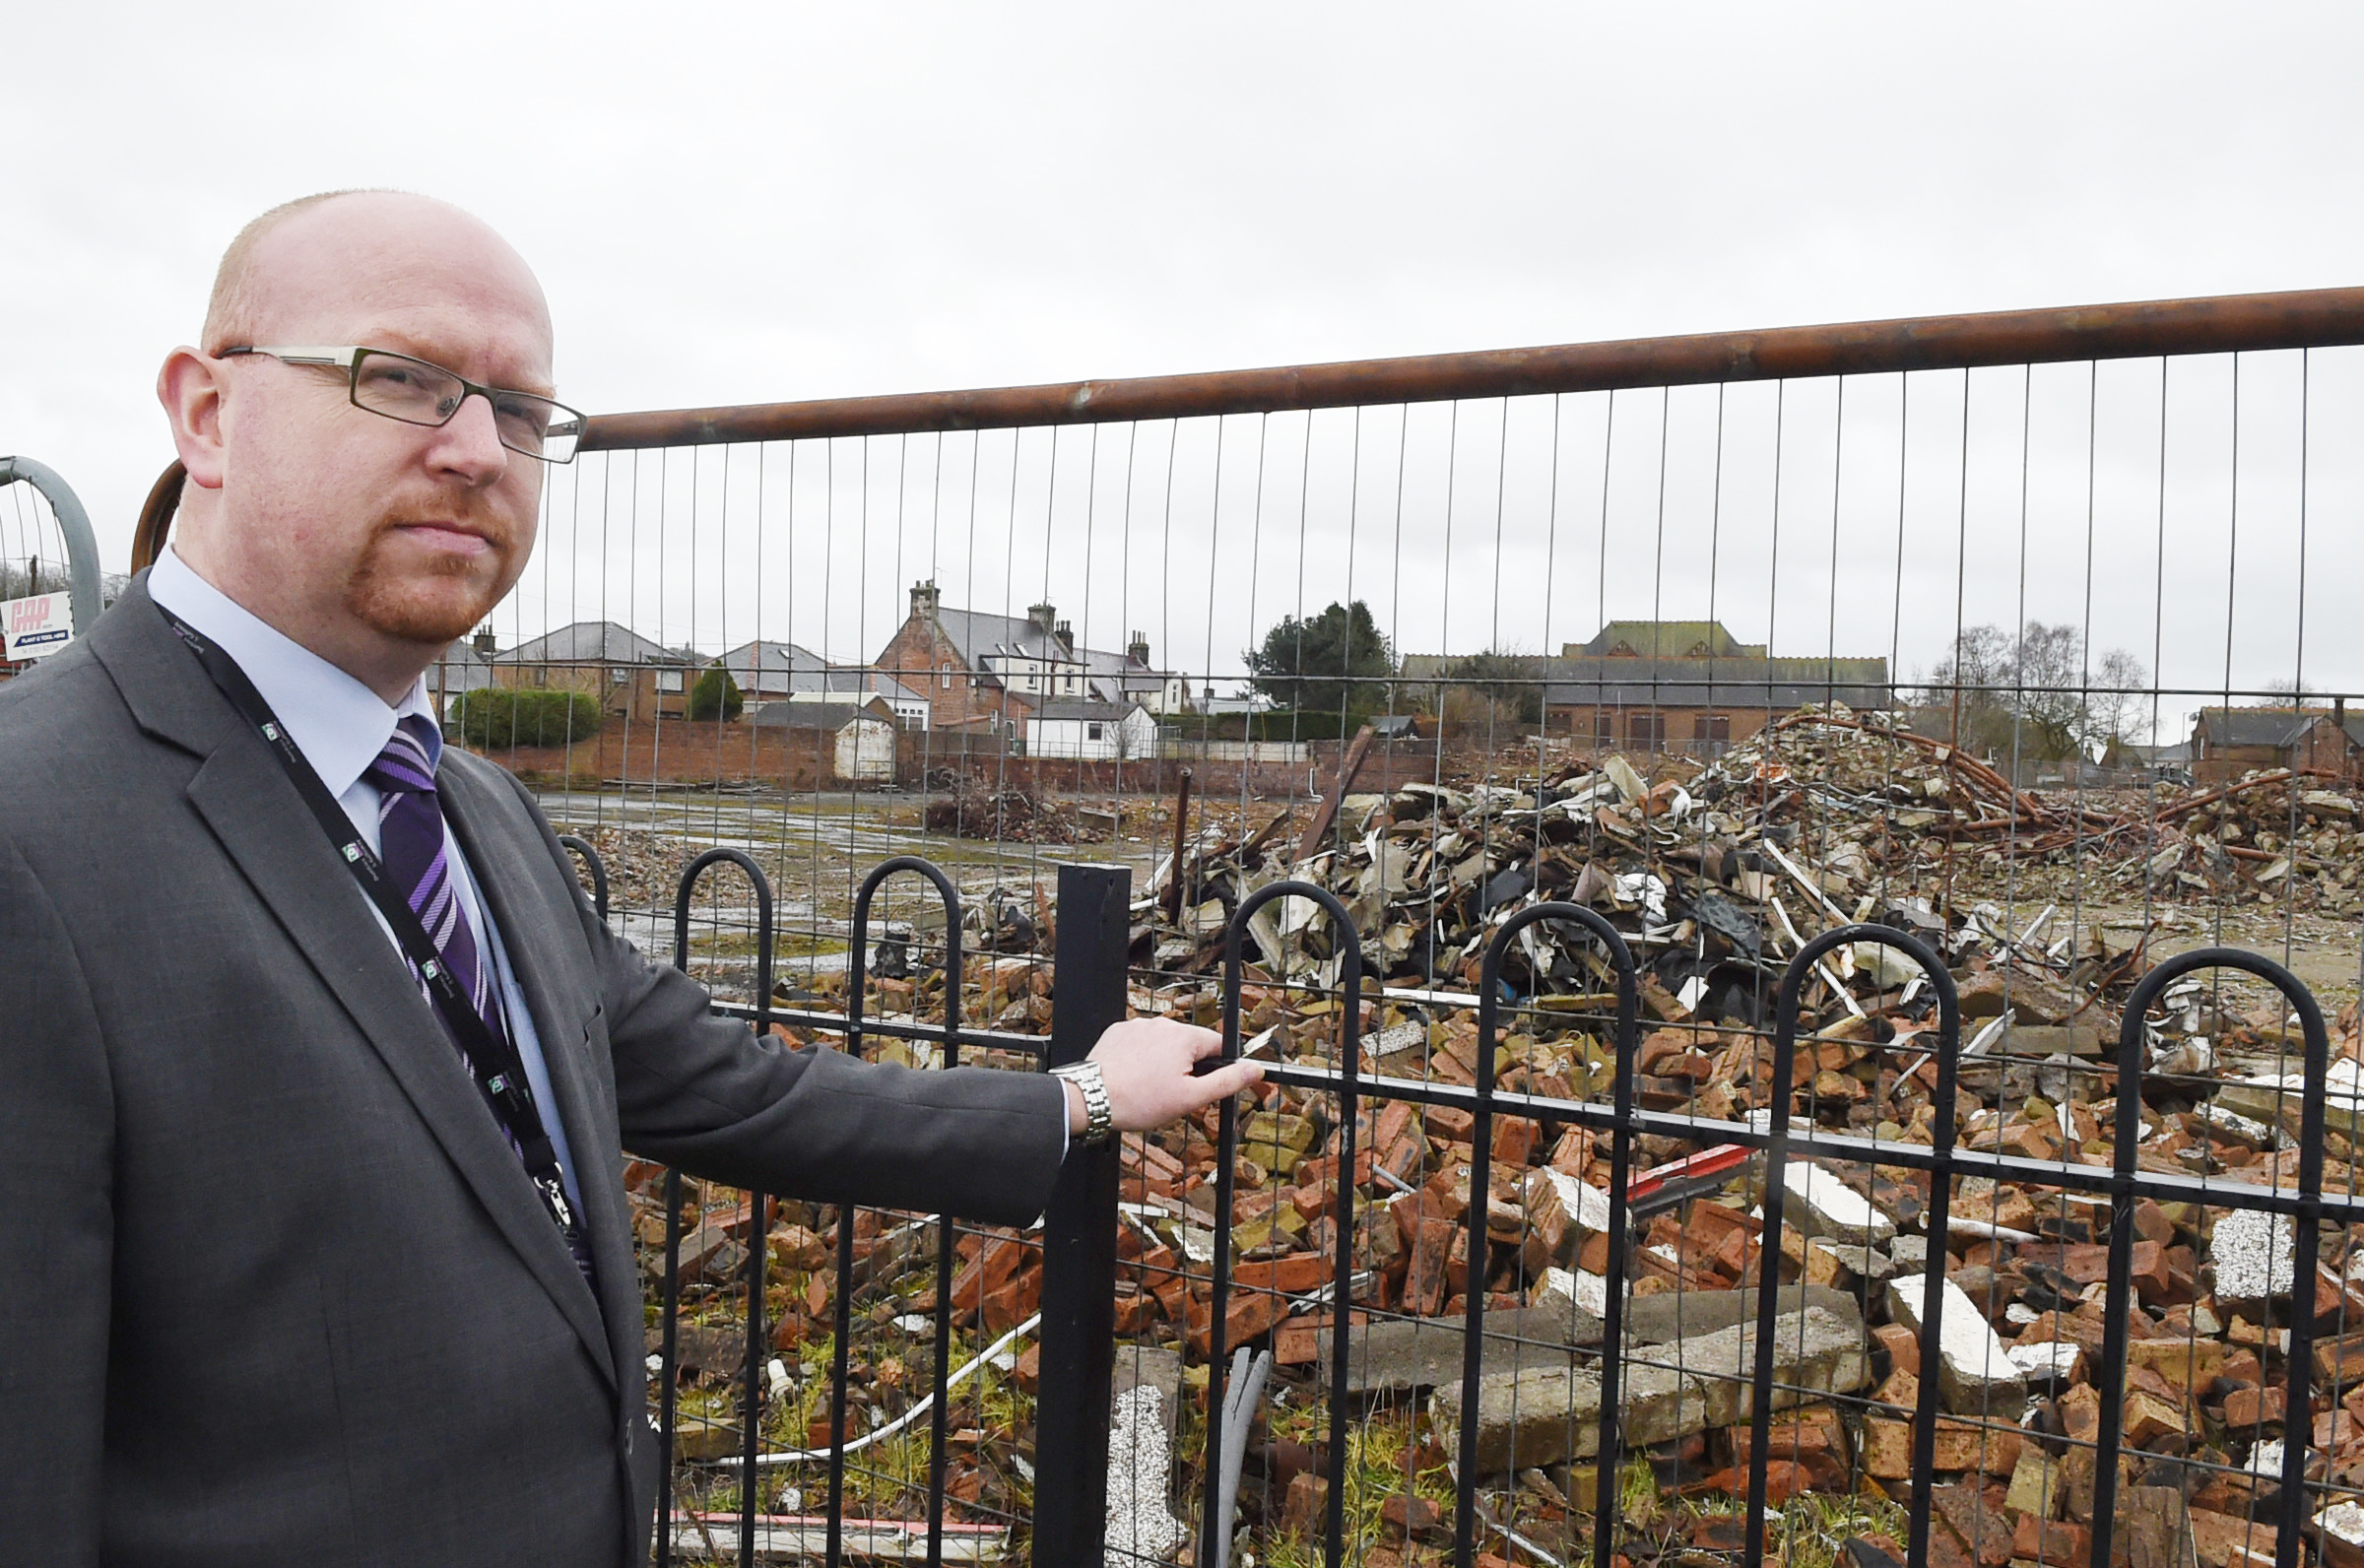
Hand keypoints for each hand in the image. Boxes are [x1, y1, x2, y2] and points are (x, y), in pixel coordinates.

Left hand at [1064, 1017, 1262, 1134]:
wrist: (1091, 1099)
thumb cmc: (1139, 1100)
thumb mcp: (1191, 1098)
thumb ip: (1227, 1081)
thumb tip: (1255, 1068)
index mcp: (1184, 1036)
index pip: (1217, 1046)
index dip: (1213, 1070)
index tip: (1200, 1088)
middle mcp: (1162, 1023)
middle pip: (1189, 1046)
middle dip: (1186, 1069)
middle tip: (1170, 1095)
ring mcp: (1137, 1025)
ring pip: (1163, 1046)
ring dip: (1162, 1063)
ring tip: (1147, 1090)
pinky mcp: (1117, 1032)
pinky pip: (1139, 1044)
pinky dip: (1140, 1059)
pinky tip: (1132, 1079)